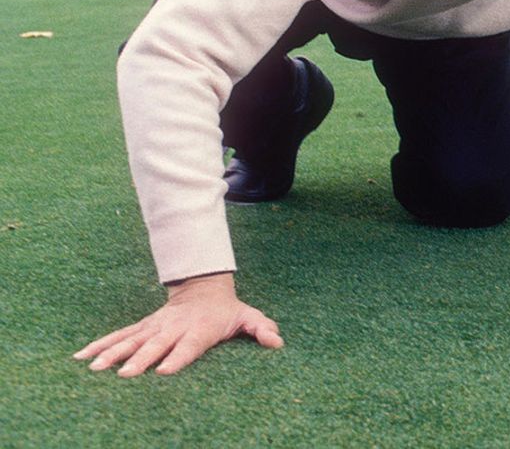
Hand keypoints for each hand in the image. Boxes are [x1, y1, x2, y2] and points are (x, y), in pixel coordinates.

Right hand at [73, 272, 282, 376]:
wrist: (205, 288)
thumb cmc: (227, 311)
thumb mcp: (248, 317)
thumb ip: (262, 328)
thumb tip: (277, 341)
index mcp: (199, 329)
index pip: (189, 345)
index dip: (178, 357)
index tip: (164, 371)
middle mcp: (174, 327)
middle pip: (156, 344)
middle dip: (141, 359)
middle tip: (125, 374)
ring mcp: (155, 326)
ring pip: (132, 339)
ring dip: (113, 353)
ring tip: (94, 367)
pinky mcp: (142, 326)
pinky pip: (119, 335)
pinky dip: (100, 344)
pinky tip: (80, 357)